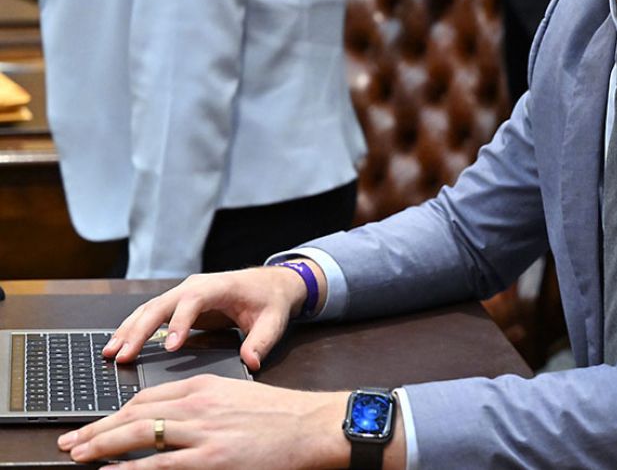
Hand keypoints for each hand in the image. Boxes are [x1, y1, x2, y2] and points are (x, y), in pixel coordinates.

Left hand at [57, 375, 357, 468]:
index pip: (147, 397)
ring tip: (80, 457)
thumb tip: (176, 423)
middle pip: (134, 413)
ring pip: (139, 435)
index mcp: (205, 387)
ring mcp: (203, 433)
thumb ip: (205, 406)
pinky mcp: (211, 459)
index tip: (97, 425)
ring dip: (103, 447)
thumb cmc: (282, 416)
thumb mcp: (238, 398)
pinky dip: (131, 469)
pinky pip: (159, 464)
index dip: (115, 413)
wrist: (313, 425)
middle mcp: (199, 405)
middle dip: (97, 430)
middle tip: (72, 443)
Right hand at [103, 265, 314, 371]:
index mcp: (218, 286)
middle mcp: (195, 286)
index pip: (194, 300)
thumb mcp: (273, 321)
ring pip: (150, 309)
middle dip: (140, 330)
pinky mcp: (177, 304)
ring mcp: (183, 293)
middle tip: (122, 355)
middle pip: (162, 304)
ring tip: (111, 353)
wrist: (270, 284)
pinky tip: (119, 346)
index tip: (170, 347)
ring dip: (129, 330)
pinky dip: (133, 329)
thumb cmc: (270, 301)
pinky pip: (151, 315)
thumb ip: (262, 341)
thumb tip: (251, 362)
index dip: (180, 322)